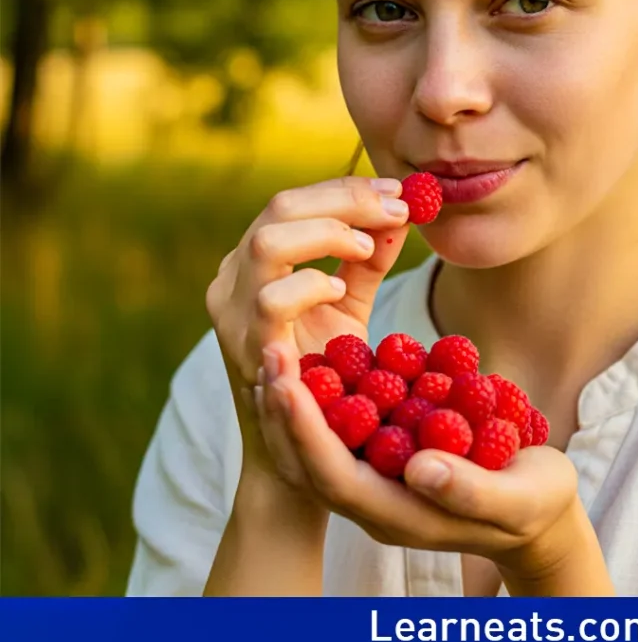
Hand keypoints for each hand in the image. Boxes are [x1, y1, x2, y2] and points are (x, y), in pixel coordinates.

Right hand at [205, 175, 410, 479]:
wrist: (298, 451)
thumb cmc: (323, 370)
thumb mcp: (347, 303)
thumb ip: (366, 258)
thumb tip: (401, 210)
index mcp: (254, 260)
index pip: (294, 202)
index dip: (347, 190)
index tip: (399, 191)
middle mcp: (233, 279)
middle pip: (280, 207)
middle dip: (345, 200)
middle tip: (396, 208)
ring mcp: (231, 314)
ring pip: (267, 242)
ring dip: (327, 235)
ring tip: (368, 248)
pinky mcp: (245, 350)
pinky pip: (270, 302)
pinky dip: (309, 286)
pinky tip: (340, 291)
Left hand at [254, 341, 585, 587]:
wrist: (543, 507)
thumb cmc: (535, 506)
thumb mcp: (515, 499)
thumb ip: (468, 490)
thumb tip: (420, 467)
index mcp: (397, 514)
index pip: (334, 475)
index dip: (306, 430)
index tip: (284, 383)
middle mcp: (378, 494)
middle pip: (313, 455)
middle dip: (286, 405)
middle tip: (266, 351)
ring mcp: (383, 471)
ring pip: (324, 435)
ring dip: (298, 392)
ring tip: (274, 345)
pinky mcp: (395, 445)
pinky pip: (351, 418)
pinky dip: (330, 385)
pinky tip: (318, 348)